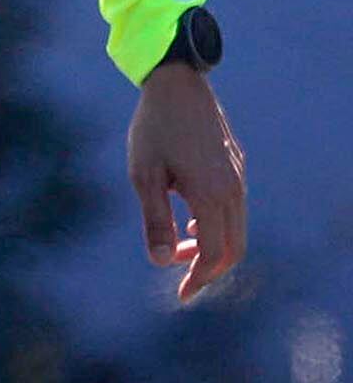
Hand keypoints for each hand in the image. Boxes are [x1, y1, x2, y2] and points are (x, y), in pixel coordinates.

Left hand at [127, 61, 247, 304]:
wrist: (177, 87)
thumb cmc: (154, 130)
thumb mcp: (144, 177)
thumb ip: (155, 220)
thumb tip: (160, 261)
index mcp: (212, 194)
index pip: (214, 253)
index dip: (198, 278)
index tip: (180, 295)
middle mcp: (233, 189)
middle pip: (233, 247)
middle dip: (208, 270)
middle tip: (181, 282)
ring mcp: (238, 177)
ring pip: (236, 229)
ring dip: (210, 247)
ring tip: (176, 249)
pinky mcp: (235, 167)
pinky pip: (234, 209)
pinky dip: (216, 227)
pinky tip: (189, 223)